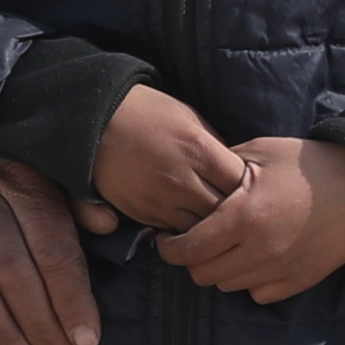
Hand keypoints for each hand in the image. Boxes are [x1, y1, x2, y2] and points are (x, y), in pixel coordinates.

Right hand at [86, 86, 244, 233]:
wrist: (96, 121)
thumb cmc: (149, 113)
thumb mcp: (190, 118)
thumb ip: (215, 147)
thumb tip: (235, 172)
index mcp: (199, 150)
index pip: (240, 182)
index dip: (249, 186)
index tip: (249, 186)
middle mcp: (182, 179)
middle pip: (224, 212)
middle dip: (234, 212)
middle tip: (237, 210)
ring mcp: (161, 200)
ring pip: (200, 230)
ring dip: (209, 227)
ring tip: (213, 220)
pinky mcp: (142, 213)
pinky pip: (174, 232)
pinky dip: (185, 230)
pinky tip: (189, 221)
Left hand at [161, 136, 344, 304]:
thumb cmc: (307, 163)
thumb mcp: (259, 152)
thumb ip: (220, 169)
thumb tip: (189, 183)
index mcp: (243, 217)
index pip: (188, 250)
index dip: (169, 248)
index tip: (167, 239)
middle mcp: (260, 250)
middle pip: (204, 275)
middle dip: (193, 260)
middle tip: (196, 241)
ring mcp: (281, 269)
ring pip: (229, 287)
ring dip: (221, 270)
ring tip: (227, 247)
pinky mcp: (300, 280)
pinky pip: (259, 294)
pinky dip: (250, 281)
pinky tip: (255, 258)